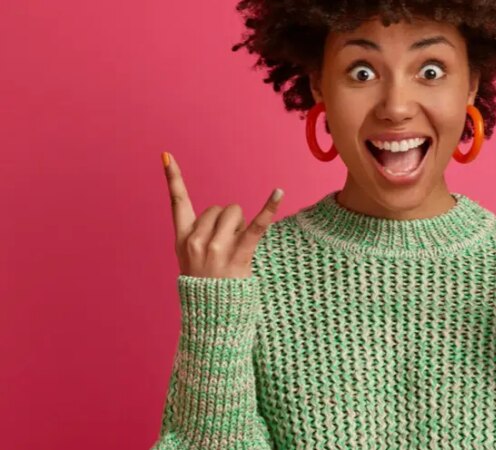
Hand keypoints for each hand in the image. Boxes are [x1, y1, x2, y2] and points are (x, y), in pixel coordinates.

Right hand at [161, 152, 283, 278]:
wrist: (212, 318)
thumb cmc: (205, 287)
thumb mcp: (190, 260)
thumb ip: (197, 235)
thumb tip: (219, 212)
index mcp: (182, 239)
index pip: (177, 202)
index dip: (173, 178)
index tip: (167, 155)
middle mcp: (196, 241)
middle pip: (219, 207)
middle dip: (228, 221)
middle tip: (227, 247)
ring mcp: (217, 248)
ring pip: (234, 212)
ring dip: (241, 225)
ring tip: (237, 250)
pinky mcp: (239, 254)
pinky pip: (257, 226)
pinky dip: (269, 208)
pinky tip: (279, 193)